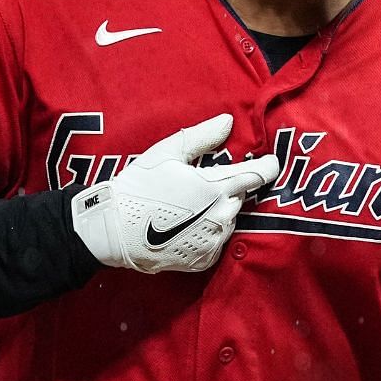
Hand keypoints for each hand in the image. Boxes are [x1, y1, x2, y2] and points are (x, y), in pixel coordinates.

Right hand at [70, 113, 278, 272]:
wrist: (111, 231)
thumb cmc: (138, 187)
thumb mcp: (165, 153)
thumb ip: (201, 137)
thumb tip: (229, 121)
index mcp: (217, 187)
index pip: (259, 174)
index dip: (267, 166)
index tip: (269, 161)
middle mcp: (223, 215)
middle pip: (241, 195)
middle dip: (229, 187)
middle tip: (203, 183)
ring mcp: (215, 240)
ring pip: (230, 218)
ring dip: (219, 209)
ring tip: (189, 205)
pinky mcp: (206, 259)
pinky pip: (217, 240)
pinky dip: (209, 231)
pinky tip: (186, 225)